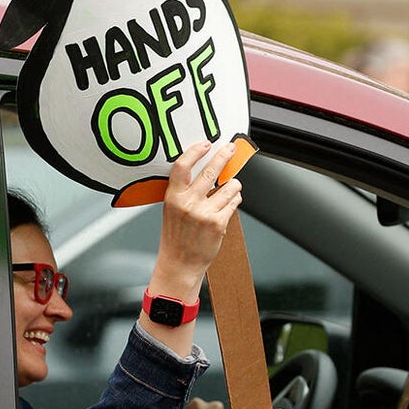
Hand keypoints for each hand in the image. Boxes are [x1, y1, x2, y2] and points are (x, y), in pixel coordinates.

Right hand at [150, 141, 242, 301]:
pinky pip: (234, 202)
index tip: (205, 144)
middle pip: (210, 171)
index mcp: (173, 197)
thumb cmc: (177, 236)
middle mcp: (188, 204)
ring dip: (233, 185)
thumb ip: (186, 191)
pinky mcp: (218, 223)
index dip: (195, 152)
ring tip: (229, 189)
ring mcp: (204, 213)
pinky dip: (235, 199)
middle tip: (231, 148)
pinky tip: (230, 202)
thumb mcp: (173, 209)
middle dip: (224, 156)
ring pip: (229, 186)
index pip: (182, 167)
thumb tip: (209, 170)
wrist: (180, 263)